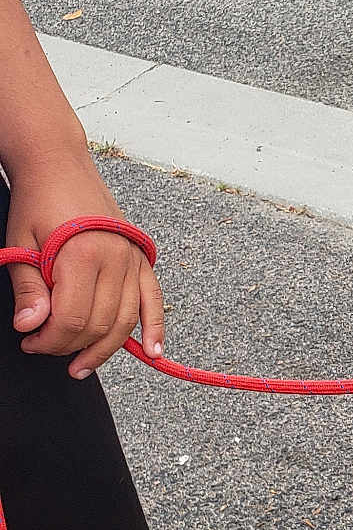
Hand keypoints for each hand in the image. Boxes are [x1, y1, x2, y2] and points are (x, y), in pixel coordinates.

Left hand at [6, 156, 163, 377]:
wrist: (60, 165)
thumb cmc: (37, 202)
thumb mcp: (21, 244)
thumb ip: (28, 288)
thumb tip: (31, 327)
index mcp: (82, 256)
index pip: (72, 318)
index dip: (50, 339)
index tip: (30, 342)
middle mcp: (115, 260)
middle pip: (99, 324)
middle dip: (71, 345)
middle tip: (44, 349)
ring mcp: (132, 261)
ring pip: (125, 320)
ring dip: (105, 348)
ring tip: (82, 364)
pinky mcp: (140, 260)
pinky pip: (153, 301)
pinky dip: (155, 328)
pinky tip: (153, 351)